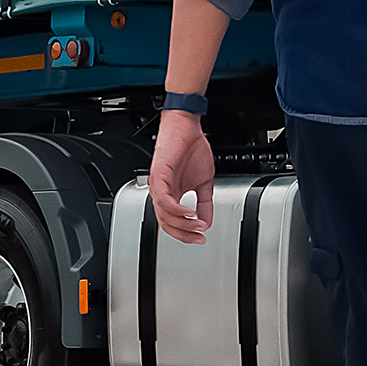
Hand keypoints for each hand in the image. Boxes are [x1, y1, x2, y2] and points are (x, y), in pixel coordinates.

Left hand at [150, 111, 215, 243]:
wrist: (186, 126)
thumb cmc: (191, 149)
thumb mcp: (203, 182)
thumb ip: (205, 203)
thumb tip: (207, 221)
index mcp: (170, 195)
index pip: (172, 223)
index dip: (186, 235)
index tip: (200, 238)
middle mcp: (161, 192)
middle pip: (167, 224)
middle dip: (184, 234)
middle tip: (199, 236)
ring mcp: (158, 185)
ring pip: (164, 215)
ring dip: (183, 224)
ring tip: (197, 225)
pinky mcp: (159, 176)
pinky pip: (165, 200)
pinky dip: (178, 210)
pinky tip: (190, 213)